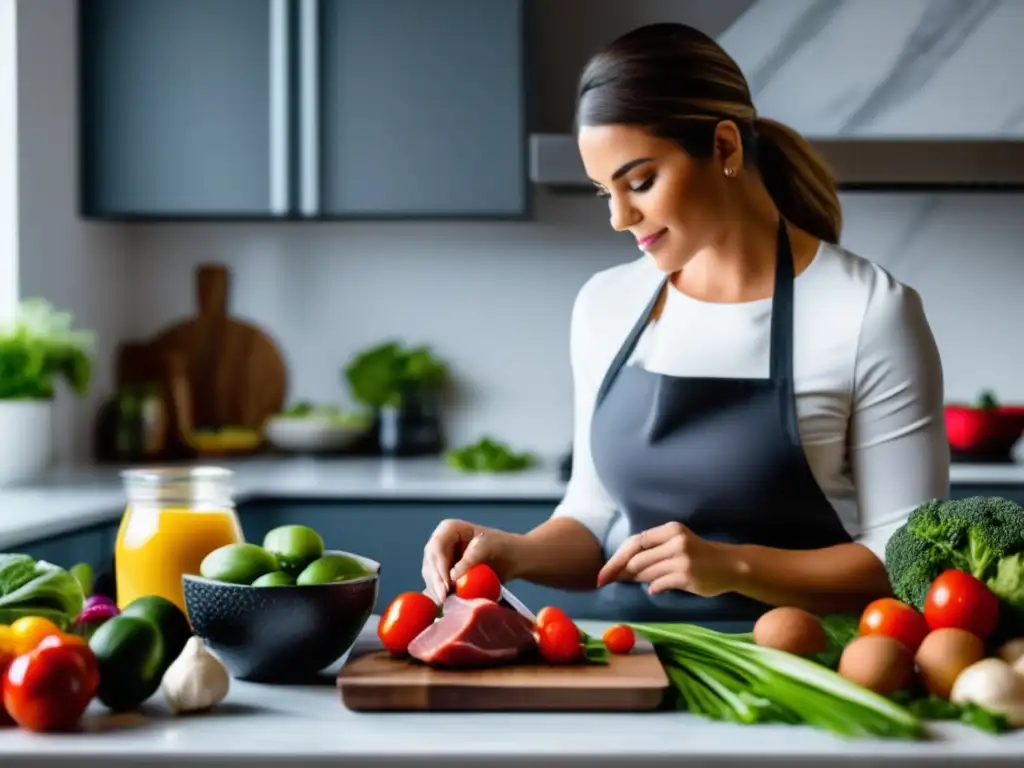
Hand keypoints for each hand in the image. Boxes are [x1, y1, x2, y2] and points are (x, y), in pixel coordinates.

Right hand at [421, 518, 520, 602]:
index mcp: (449, 529)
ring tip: (445, 605)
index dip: (439, 567)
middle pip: (430, 563)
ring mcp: (441, 560)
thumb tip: (452, 577)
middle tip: (444, 599)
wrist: (513, 558)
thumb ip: (469, 560)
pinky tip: (443, 607)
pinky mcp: (444, 576)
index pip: (436, 548)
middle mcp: (440, 544)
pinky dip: (439, 596)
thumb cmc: (502, 546)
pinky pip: (437, 587)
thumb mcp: (487, 547)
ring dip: (436, 591)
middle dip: (436, 582)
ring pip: (431, 577)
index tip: (446, 585)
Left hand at [595, 521, 738, 596]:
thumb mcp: (677, 543)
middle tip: (608, 581)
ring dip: (636, 580)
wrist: (731, 566)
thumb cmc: (699, 555)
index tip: (602, 573)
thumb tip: (621, 568)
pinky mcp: (687, 577)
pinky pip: (659, 584)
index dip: (616, 559)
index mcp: (670, 530)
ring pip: (646, 573)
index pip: (634, 542)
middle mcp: (675, 542)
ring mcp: (681, 560)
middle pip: (636, 559)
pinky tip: (655, 589)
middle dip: (619, 572)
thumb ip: (653, 550)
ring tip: (633, 582)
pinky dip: (653, 587)